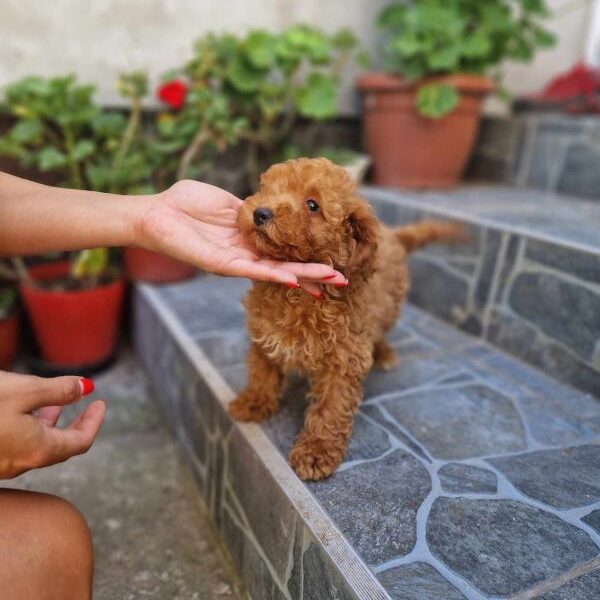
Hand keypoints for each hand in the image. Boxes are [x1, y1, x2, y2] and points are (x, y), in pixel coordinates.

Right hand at [0, 372, 104, 478]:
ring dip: (50, 424)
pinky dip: (30, 429)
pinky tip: (22, 413)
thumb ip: (59, 390)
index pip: (81, 441)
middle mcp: (21, 463)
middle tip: (88, 407)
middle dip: (76, 424)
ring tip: (56, 404)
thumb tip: (86, 386)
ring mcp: (1, 465)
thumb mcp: (24, 391)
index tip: (100, 403)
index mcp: (39, 449)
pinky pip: (16, 446)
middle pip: (61, 446)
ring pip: (35, 446)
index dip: (94, 421)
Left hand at [135, 180, 346, 294]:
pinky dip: (275, 276)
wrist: (156, 213)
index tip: (331, 260)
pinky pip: (253, 271)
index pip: (285, 250)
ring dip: (304, 277)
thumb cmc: (186, 203)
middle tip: (342, 280)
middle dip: (314, 273)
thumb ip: (251, 208)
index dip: (307, 256)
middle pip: (287, 266)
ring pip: (277, 272)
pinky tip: (295, 281)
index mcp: (250, 239)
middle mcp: (247, 254)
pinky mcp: (222, 264)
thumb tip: (273, 207)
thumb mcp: (228, 202)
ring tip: (330, 282)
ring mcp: (237, 261)